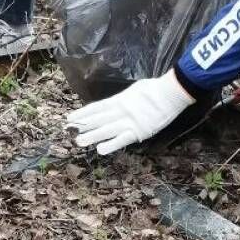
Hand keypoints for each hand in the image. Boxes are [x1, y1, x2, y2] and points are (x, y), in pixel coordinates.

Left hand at [67, 71, 194, 154]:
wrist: (171, 92)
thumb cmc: (156, 88)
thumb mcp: (135, 89)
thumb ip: (125, 98)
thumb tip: (118, 102)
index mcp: (120, 100)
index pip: (97, 107)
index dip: (83, 113)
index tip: (71, 117)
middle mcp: (120, 111)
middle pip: (98, 119)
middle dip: (83, 125)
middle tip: (68, 130)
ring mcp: (129, 121)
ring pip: (106, 130)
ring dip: (92, 136)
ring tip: (79, 141)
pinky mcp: (139, 131)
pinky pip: (122, 140)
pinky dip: (111, 145)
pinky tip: (100, 150)